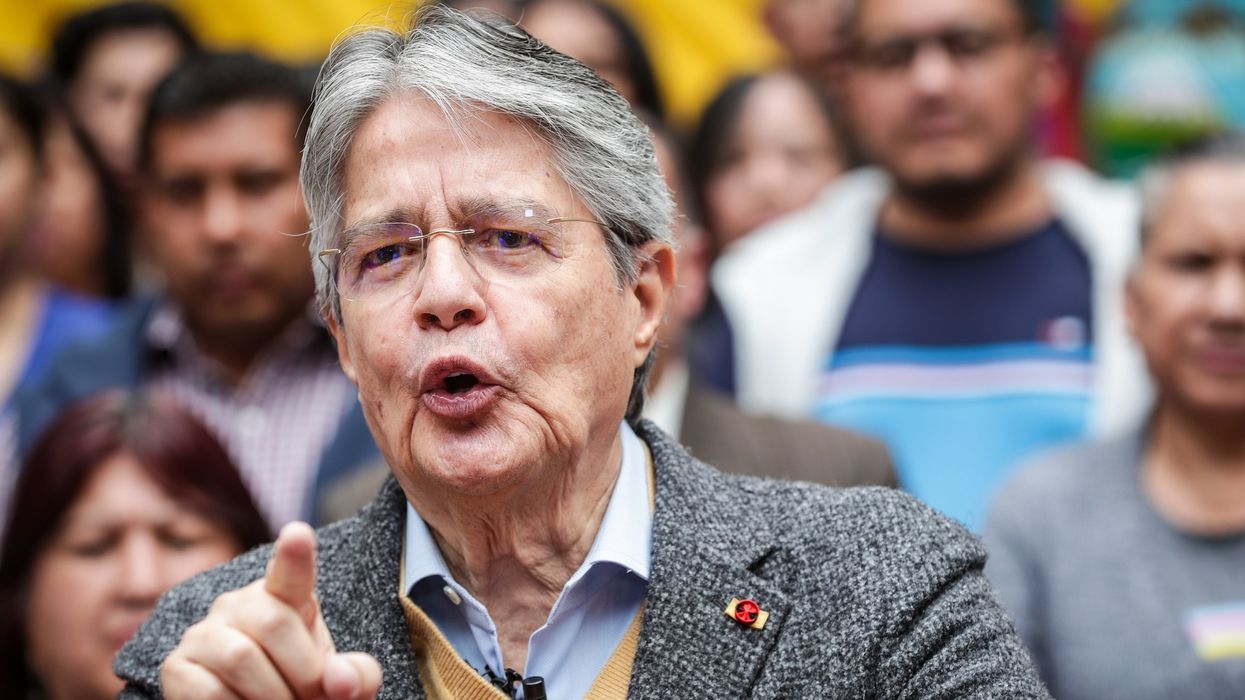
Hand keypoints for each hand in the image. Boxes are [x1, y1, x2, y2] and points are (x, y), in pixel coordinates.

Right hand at [161, 522, 382, 699]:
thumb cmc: (303, 690)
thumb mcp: (338, 683)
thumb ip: (356, 677)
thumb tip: (338, 680)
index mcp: (285, 596)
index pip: (290, 571)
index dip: (295, 555)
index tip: (298, 534)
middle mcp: (239, 603)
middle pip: (274, 623)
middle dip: (304, 673)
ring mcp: (203, 633)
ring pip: (240, 658)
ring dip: (274, 697)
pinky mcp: (176, 667)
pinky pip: (209, 692)